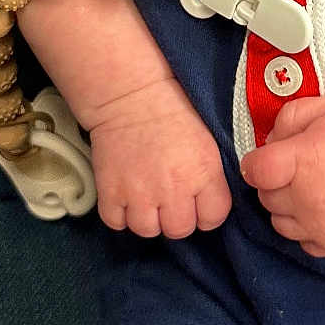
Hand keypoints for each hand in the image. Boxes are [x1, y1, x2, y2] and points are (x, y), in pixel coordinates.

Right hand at [88, 80, 232, 238]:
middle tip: (169, 197)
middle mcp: (173, 188)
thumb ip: (211, 175)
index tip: (198, 202)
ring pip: (147, 230)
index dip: (206, 212)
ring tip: (146, 195)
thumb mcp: (207, 140)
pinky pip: (116, 223)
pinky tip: (125, 194)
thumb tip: (212, 202)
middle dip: (176, 216)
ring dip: (147, 217)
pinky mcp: (110, 192)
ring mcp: (140, 193)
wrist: (129, 94)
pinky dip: (120, 214)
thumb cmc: (171, 110)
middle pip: (179, 230)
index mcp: (203, 172)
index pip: (214, 218)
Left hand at [240, 96, 324, 256]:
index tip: (268, 159)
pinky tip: (320, 211)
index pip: (254, 170)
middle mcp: (304, 198)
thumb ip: (288, 118)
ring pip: (278, 223)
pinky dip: (305, 229)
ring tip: (310, 191)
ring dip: (287, 207)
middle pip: (265, 197)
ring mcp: (318, 226)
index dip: (256, 163)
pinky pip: (301, 242)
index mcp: (300, 161)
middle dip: (275, 182)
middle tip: (298, 170)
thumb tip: (269, 143)